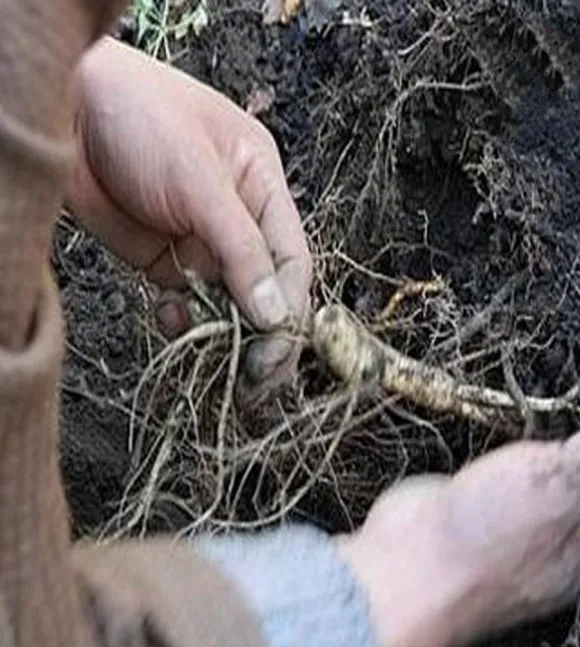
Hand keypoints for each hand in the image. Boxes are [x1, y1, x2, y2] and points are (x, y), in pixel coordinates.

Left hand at [69, 37, 311, 394]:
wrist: (63, 112)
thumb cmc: (140, 118)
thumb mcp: (200, 180)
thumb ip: (240, 248)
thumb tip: (274, 315)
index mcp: (264, 187)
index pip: (291, 258)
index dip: (289, 305)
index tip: (278, 346)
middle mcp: (241, 219)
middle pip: (267, 287)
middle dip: (264, 331)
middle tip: (257, 375)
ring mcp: (203, 242)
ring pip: (229, 301)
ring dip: (225, 332)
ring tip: (220, 362)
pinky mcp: (166, 261)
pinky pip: (188, 303)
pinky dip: (185, 320)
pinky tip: (173, 320)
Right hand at [337, 391, 579, 646]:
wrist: (401, 571)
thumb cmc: (488, 538)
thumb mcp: (563, 483)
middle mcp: (556, 541)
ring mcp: (510, 529)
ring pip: (541, 477)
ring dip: (545, 444)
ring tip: (555, 399)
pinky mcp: (472, 512)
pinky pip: (501, 475)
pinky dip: (507, 452)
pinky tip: (506, 428)